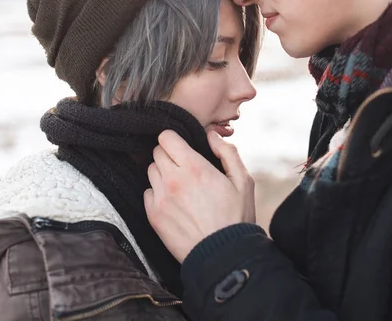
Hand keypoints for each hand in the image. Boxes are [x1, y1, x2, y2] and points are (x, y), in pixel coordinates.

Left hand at [144, 129, 255, 262]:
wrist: (223, 256)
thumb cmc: (235, 219)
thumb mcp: (243, 182)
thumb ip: (228, 153)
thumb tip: (211, 135)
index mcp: (194, 167)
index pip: (166, 138)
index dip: (174, 139)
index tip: (181, 147)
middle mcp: (173, 180)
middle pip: (157, 153)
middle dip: (169, 156)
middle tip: (184, 168)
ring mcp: (161, 198)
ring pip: (151, 171)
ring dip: (163, 173)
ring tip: (180, 186)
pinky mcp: (153, 215)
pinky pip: (147, 193)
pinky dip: (157, 194)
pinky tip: (174, 202)